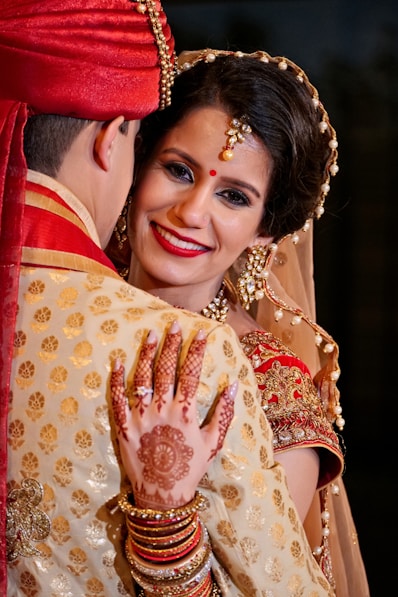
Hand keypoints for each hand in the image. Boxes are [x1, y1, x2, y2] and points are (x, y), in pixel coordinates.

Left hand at [111, 321, 236, 508]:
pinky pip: (118, 399)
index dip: (197, 350)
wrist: (163, 495)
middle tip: (174, 324)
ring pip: (143, 377)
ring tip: (152, 334)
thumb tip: (234, 385)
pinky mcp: (124, 426)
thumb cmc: (191, 468)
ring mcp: (140, 416)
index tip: (201, 333)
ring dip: (148, 353)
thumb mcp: (213, 442)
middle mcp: (162, 409)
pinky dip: (116, 379)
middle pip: (166, 369)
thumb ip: (224, 413)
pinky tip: (118, 361)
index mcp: (185, 412)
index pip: (192, 372)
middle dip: (172, 344)